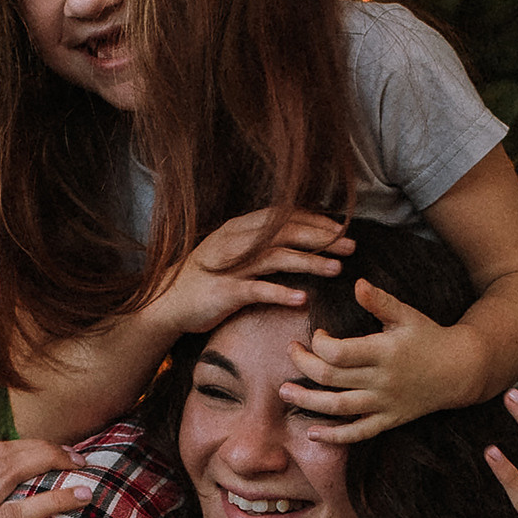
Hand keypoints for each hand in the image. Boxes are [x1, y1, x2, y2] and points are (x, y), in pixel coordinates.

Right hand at [157, 207, 353, 338]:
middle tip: (349, 246)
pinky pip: (257, 290)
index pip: (284, 216)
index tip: (340, 228)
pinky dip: (281, 293)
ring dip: (309, 262)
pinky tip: (302, 299)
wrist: (168, 301)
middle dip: (321, 238)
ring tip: (336, 269)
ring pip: (277, 259)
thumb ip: (260, 241)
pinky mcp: (225, 292)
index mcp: (240, 227)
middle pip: (286, 233)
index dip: (314, 220)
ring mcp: (231, 266)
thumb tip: (296, 236)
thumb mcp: (232, 250)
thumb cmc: (206, 276)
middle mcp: (237, 241)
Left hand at [282, 279, 478, 437]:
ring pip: (338, 407)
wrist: (461, 369)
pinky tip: (314, 433)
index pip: (338, 352)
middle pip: (331, 378)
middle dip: (304, 365)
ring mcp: (385, 404)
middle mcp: (382, 380)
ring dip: (307, 402)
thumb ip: (380, 301)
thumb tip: (356, 283)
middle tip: (291, 352)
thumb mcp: (407, 315)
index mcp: (384, 351)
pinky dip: (335, 436)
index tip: (317, 334)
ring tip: (284, 392)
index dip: (319, 343)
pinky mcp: (389, 420)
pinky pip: (358, 433)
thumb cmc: (430, 336)